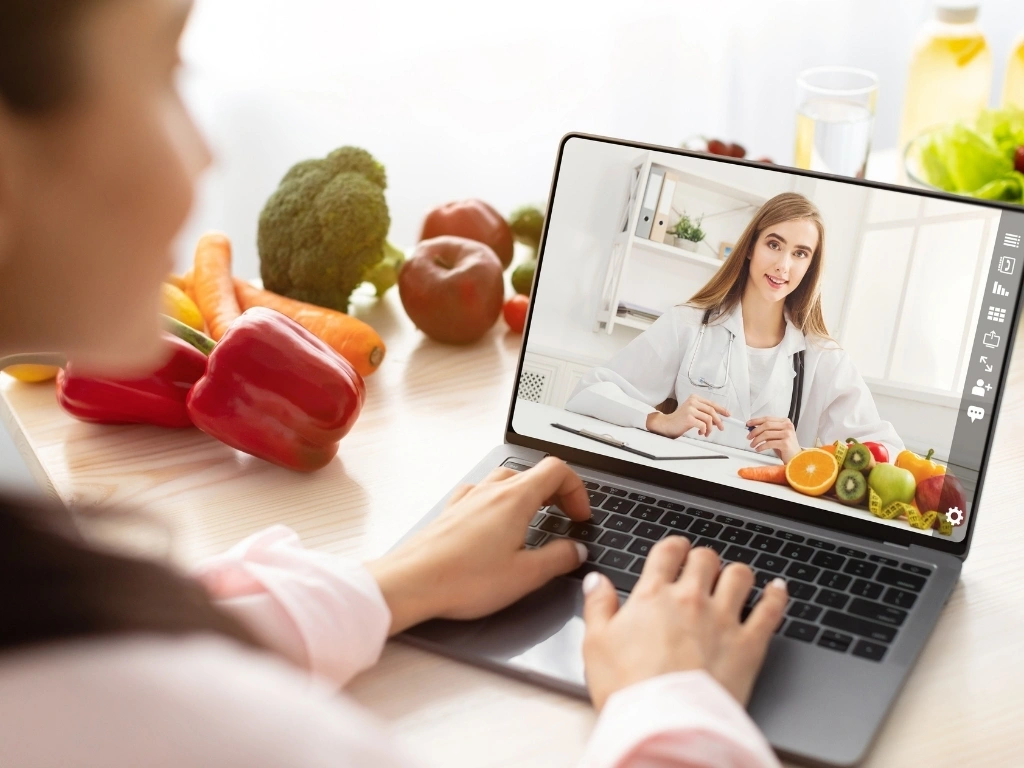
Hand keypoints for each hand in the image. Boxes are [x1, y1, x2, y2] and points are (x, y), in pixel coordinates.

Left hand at [364, 457, 591, 635]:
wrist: (411, 582)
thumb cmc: (463, 579)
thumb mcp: (525, 575)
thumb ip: (558, 559)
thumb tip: (575, 551)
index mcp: (515, 499)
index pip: (557, 470)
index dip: (577, 490)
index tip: (580, 516)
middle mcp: (490, 491)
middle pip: (533, 472)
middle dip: (556, 492)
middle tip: (564, 516)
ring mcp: (468, 499)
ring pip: (506, 479)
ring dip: (528, 493)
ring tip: (534, 519)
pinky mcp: (451, 512)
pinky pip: (481, 493)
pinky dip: (499, 502)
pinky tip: (495, 523)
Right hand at [581, 537, 787, 711]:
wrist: (663, 726)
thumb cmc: (628, 689)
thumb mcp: (595, 644)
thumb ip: (597, 606)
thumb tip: (596, 581)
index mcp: (653, 595)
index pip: (668, 551)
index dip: (673, 547)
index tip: (675, 552)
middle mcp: (691, 599)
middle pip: (706, 558)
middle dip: (703, 560)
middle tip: (701, 570)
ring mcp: (724, 619)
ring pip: (740, 575)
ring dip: (736, 573)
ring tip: (733, 580)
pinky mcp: (750, 645)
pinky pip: (771, 609)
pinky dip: (777, 595)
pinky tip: (777, 590)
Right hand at [646, 394, 729, 437]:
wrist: (667, 425)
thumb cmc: (680, 420)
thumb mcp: (693, 413)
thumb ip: (704, 414)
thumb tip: (718, 419)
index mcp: (694, 398)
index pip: (712, 403)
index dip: (721, 410)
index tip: (727, 415)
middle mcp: (692, 402)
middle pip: (712, 411)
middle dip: (719, 421)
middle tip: (721, 427)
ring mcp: (690, 409)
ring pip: (709, 419)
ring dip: (710, 428)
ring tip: (706, 432)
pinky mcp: (689, 418)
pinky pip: (703, 425)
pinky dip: (704, 430)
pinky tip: (701, 432)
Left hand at [746, 416, 800, 461]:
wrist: (796, 458)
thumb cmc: (786, 448)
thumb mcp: (777, 436)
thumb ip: (768, 430)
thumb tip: (753, 428)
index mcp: (785, 422)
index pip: (768, 418)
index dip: (756, 421)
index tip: (748, 424)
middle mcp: (787, 426)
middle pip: (766, 425)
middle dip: (754, 431)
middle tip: (749, 437)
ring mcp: (787, 434)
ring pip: (766, 434)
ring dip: (756, 440)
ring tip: (753, 444)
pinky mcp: (785, 443)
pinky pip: (768, 443)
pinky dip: (761, 446)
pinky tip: (758, 449)